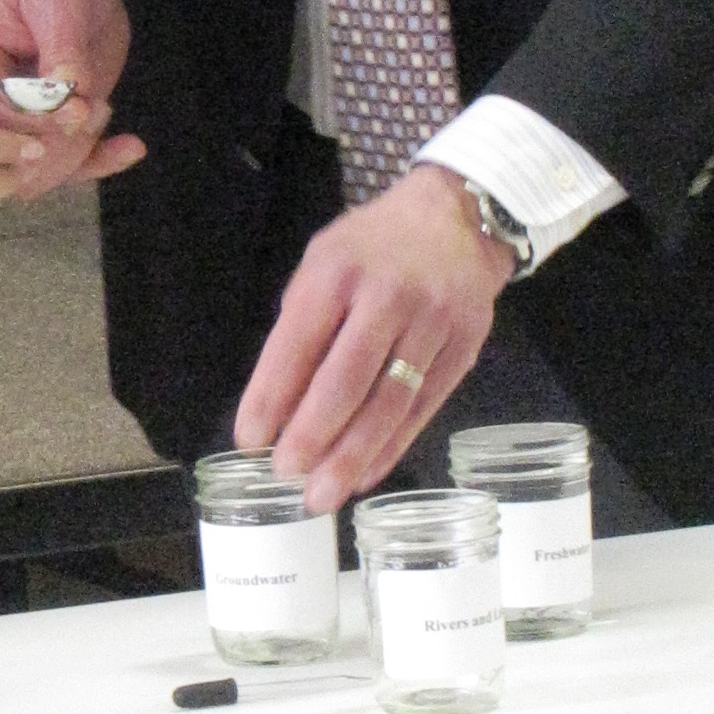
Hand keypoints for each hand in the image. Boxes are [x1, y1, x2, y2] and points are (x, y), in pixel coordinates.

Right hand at [0, 0, 143, 194]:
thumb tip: (70, 96)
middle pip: (7, 152)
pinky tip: (132, 146)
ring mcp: (21, 117)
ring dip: (79, 153)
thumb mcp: (58, 1)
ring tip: (105, 108)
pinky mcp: (55, 125)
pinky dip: (103, 161)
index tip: (77, 109)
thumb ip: (63, 49)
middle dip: (57, 145)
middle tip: (95, 109)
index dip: (32, 122)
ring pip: (38, 169)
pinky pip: (71, 164)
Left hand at [232, 163, 514, 512]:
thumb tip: (275, 404)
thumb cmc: (373, 245)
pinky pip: (423, 410)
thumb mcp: (323, 262)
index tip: (248, 439)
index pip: (297, 342)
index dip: (270, 395)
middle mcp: (388, 297)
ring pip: (389, 403)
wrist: (456, 218)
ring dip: (351, 456)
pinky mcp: (464, 349)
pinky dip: (391, 448)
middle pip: (346, 380)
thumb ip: (301, 325)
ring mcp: (432, 324)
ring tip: (321, 495)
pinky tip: (363, 475)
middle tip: (284, 474)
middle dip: (311, 435)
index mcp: (337, 270)